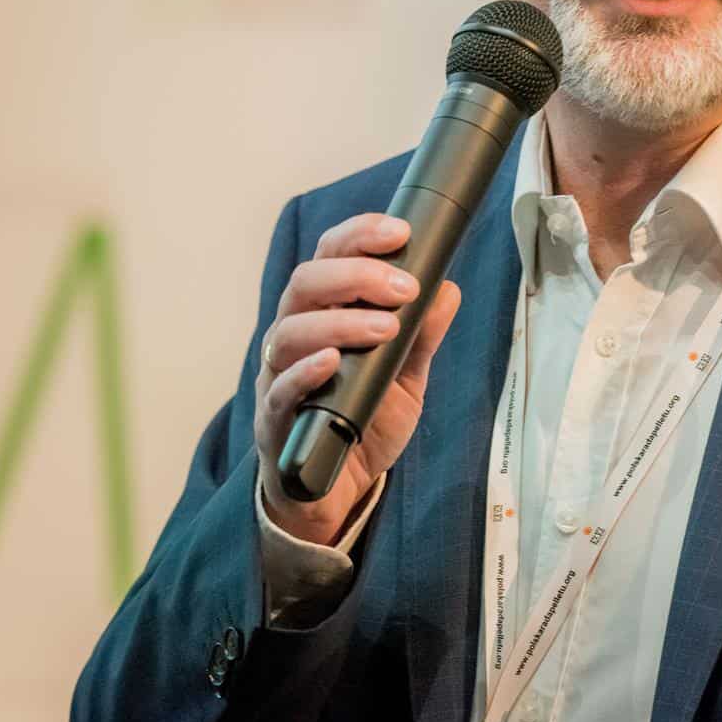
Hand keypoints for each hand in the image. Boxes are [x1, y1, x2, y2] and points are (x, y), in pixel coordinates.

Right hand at [253, 213, 460, 545]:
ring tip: (387, 329)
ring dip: (342, 322)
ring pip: (291, 330)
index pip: (331, 255)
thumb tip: (448, 289)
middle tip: (404, 287)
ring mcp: (278, 375)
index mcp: (324, 311)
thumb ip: (423, 335)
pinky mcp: (273, 420)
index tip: (401, 231)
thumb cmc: (365, 420)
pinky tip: (332, 362)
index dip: (361, 235)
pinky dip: (304, 371)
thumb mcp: (406, 375)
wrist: (340, 489)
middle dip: (357, 275)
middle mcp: (294, 334)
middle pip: (307, 282)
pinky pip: (278, 389)